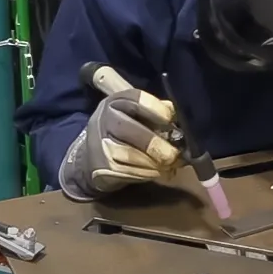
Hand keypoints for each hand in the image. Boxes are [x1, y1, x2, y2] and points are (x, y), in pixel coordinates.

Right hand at [60, 89, 182, 201]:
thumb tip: (179, 118)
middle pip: (127, 129)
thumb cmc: (125, 132)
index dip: (155, 108)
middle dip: (154, 143)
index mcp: (116, 102)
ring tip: (170, 164)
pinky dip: (148, 173)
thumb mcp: (138, 116)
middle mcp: (104, 120)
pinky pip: (129, 172)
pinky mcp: (102, 168)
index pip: (134, 99)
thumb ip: (157, 114)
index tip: (170, 119)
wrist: (93, 158)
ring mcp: (100, 145)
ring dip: (154, 162)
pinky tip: (159, 172)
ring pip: (128, 154)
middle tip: (174, 154)